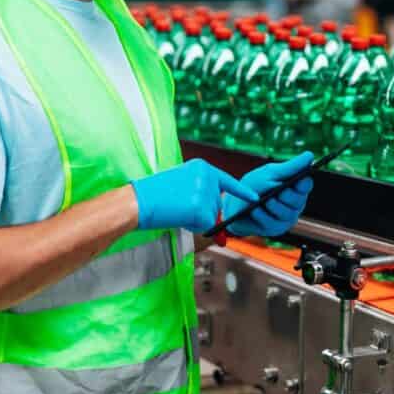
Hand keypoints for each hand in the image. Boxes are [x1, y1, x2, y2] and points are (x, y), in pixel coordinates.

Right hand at [131, 159, 259, 231]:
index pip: (226, 180)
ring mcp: (205, 192)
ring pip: (212, 216)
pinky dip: (194, 226)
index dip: (241, 191)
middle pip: (217, 204)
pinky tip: (179, 217)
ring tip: (176, 210)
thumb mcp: (180, 183)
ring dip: (197, 220)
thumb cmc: (153, 194)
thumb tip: (215, 215)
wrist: (138, 200)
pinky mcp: (201, 208)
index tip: (254, 198)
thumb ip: (199, 192)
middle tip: (179, 207)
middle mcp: (207, 176)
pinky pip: (206, 226)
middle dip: (204, 212)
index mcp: (202, 167)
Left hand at [222, 152, 313, 236]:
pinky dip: (262, 215)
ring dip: (274, 205)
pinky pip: (271, 222)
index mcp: (295, 188)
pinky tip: (255, 210)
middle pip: (298, 200)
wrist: (234, 204)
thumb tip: (310, 155)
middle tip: (279, 191)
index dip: (304, 183)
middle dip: (287, 195)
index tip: (300, 179)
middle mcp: (294, 204)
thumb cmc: (254, 186)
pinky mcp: (274, 228)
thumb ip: (290, 167)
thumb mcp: (270, 173)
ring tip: (265, 201)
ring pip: (286, 213)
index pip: (306, 185)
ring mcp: (285, 218)